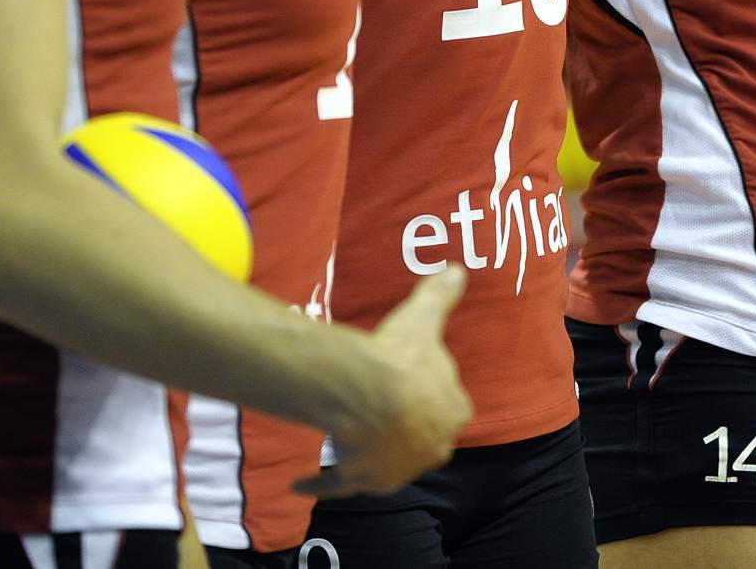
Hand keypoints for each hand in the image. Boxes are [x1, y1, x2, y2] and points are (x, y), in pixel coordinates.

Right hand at [298, 268, 470, 498]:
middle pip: (422, 441)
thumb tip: (456, 269)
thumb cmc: (401, 358)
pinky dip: (319, 485)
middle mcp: (432, 448)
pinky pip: (338, 486)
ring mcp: (397, 470)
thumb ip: (440, 295)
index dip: (435, 396)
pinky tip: (299, 484)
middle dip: (408, 430)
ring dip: (370, 458)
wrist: (369, 395)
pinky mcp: (362, 480)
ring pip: (385, 466)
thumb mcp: (422, 318)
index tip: (418, 384)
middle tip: (384, 412)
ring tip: (351, 443)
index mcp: (453, 412)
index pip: (452, 407)